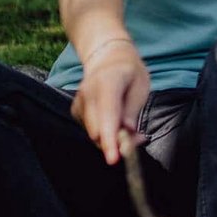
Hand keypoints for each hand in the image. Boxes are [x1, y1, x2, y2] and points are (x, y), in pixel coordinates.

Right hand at [70, 37, 149, 164]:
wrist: (107, 57)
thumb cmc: (129, 72)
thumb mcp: (140, 85)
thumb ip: (132, 109)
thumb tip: (127, 132)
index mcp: (107, 83)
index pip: (107, 115)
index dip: (110, 140)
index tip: (113, 159)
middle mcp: (88, 93)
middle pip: (98, 130)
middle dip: (118, 142)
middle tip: (140, 138)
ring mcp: (79, 102)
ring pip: (94, 134)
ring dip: (113, 138)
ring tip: (131, 128)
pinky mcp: (76, 111)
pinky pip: (91, 131)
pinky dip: (105, 133)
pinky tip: (116, 123)